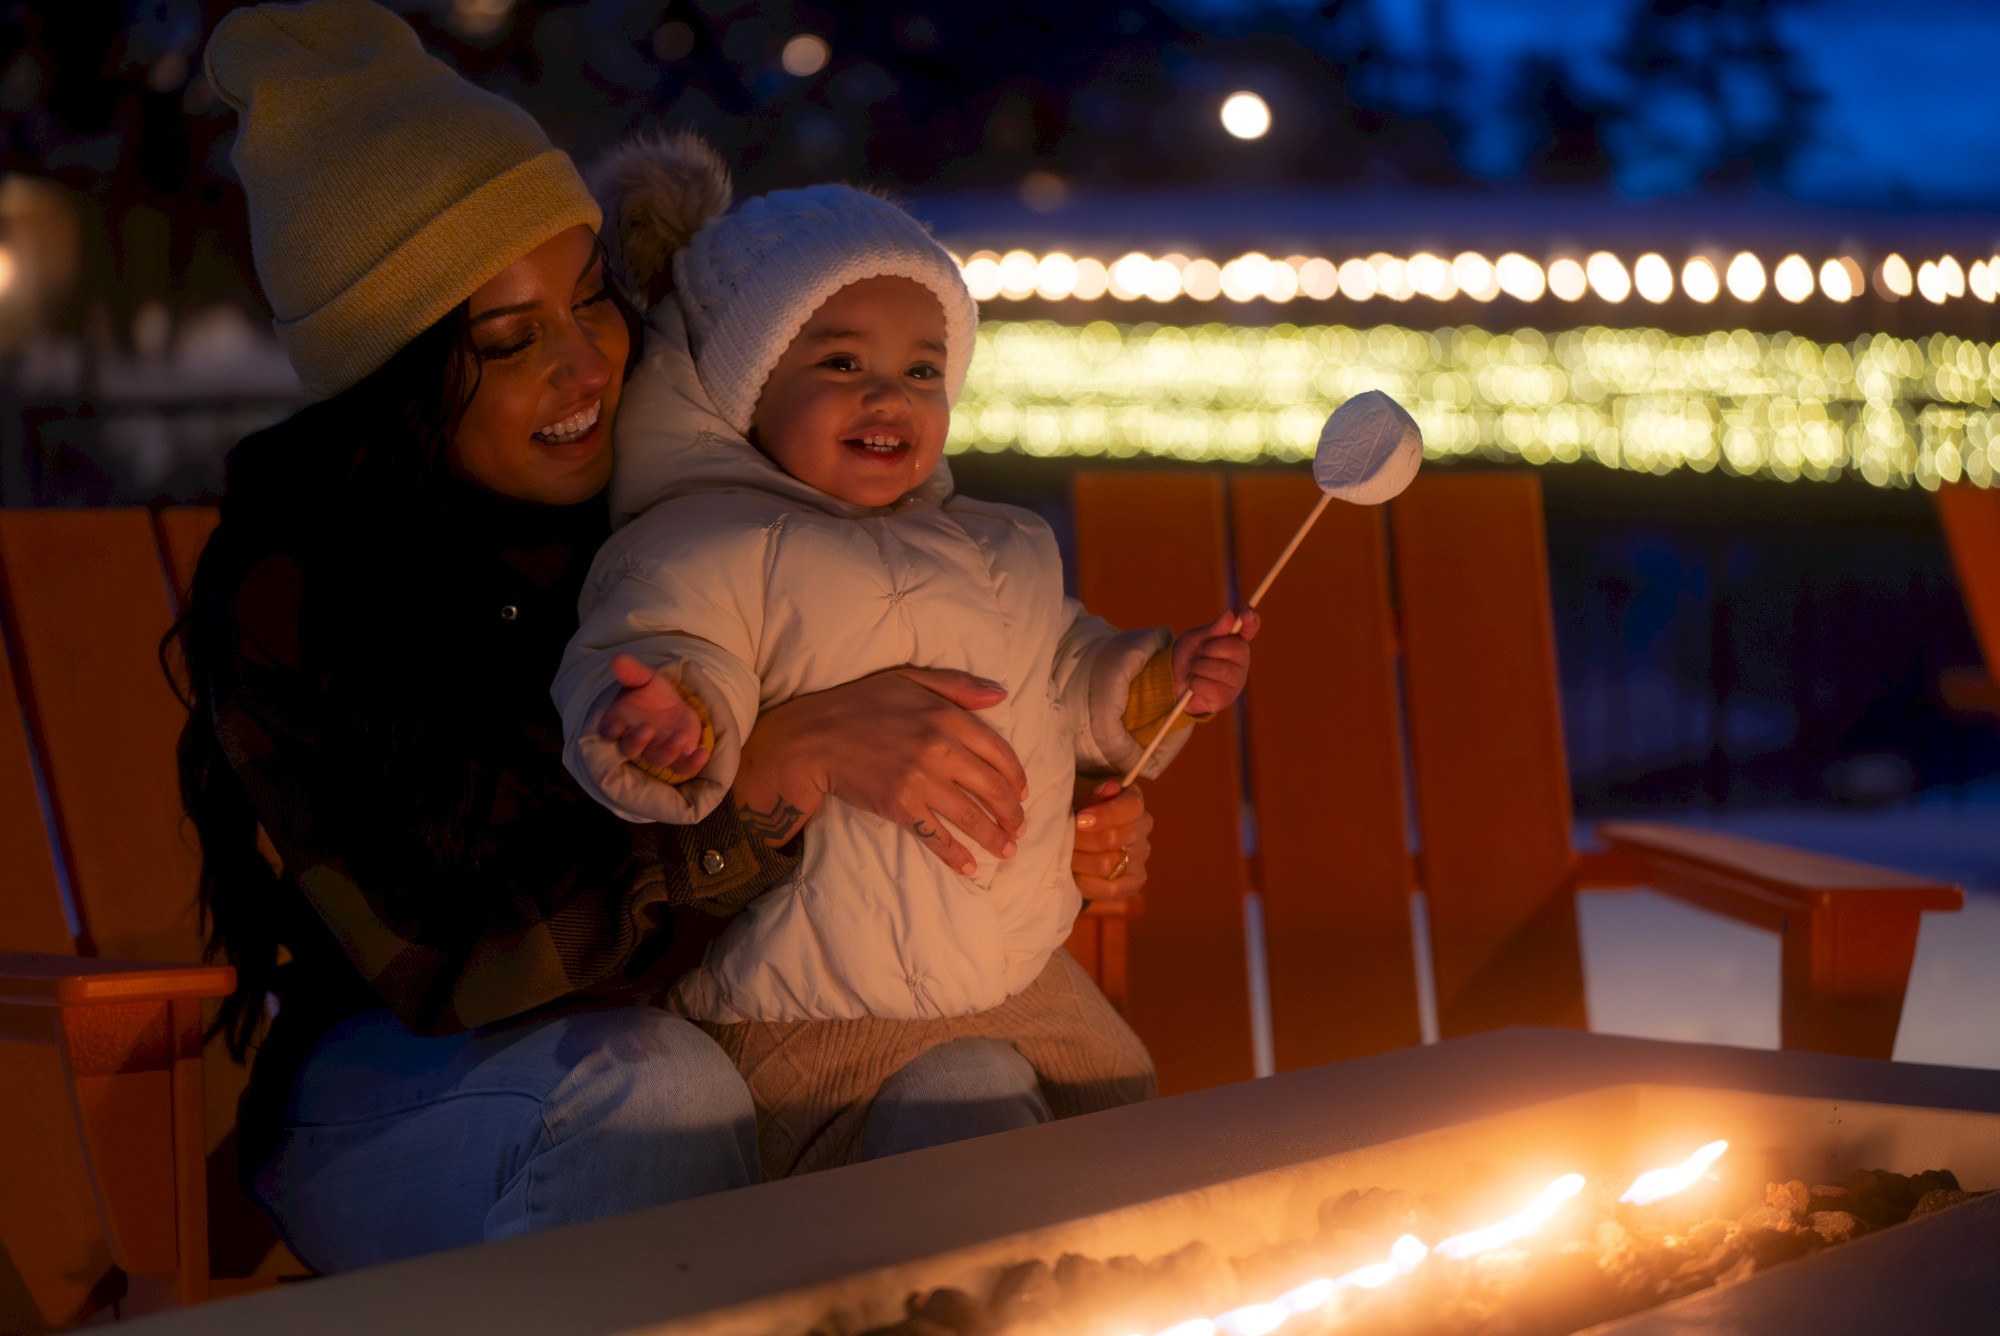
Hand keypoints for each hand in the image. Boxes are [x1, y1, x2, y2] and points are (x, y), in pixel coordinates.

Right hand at [597, 653, 711, 776]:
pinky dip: (692, 763)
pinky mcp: (678, 757)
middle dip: (637, 742)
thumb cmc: (652, 694)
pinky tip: (702, 753)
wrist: (673, 706)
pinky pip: (683, 767)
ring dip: (668, 750)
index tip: (618, 724)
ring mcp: (657, 751)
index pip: (609, 731)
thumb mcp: (645, 679)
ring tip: (680, 736)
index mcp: (620, 722)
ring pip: (657, 759)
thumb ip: (632, 672)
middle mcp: (636, 741)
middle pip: (630, 749)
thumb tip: (617, 658)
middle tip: (647, 728)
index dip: (612, 730)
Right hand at [735, 667, 1028, 872]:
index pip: (998, 752)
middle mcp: (940, 748)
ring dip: (993, 837)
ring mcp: (920, 780)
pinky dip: (955, 854)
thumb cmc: (860, 704)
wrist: (813, 737)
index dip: (1016, 777)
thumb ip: (958, 685)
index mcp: (947, 716)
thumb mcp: (909, 679)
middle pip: (991, 788)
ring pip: (970, 816)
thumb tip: (999, 695)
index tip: (1023, 793)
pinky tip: (969, 867)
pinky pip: (936, 835)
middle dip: (1011, 813)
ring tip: (1007, 851)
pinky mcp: (900, 806)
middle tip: (1019, 828)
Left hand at [1071, 778, 1150, 903]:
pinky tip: (1076, 875)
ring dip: (1080, 861)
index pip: (1131, 807)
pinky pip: (1112, 889)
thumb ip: (1093, 796)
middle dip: (1081, 841)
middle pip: (1114, 838)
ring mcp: (1141, 857)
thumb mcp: (1082, 798)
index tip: (1079, 820)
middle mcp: (1143, 829)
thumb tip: (1109, 788)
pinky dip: (1088, 883)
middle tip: (1063, 841)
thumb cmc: (1080, 813)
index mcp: (1133, 803)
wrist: (1081, 839)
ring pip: (1108, 864)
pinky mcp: (1135, 881)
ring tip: (1065, 857)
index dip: (1105, 815)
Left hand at [1171, 608, 1259, 715]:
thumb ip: (1213, 630)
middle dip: (1209, 648)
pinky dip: (1195, 684)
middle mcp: (1241, 662)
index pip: (1250, 629)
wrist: (1172, 682)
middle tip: (1199, 654)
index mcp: (1236, 643)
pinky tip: (1194, 685)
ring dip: (1199, 668)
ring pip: (1221, 669)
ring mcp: (1236, 681)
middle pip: (1235, 648)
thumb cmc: (1188, 658)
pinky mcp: (1226, 698)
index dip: (1251, 620)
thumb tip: (1230, 615)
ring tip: (1194, 670)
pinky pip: (1211, 687)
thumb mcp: (1196, 639)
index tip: (1246, 612)